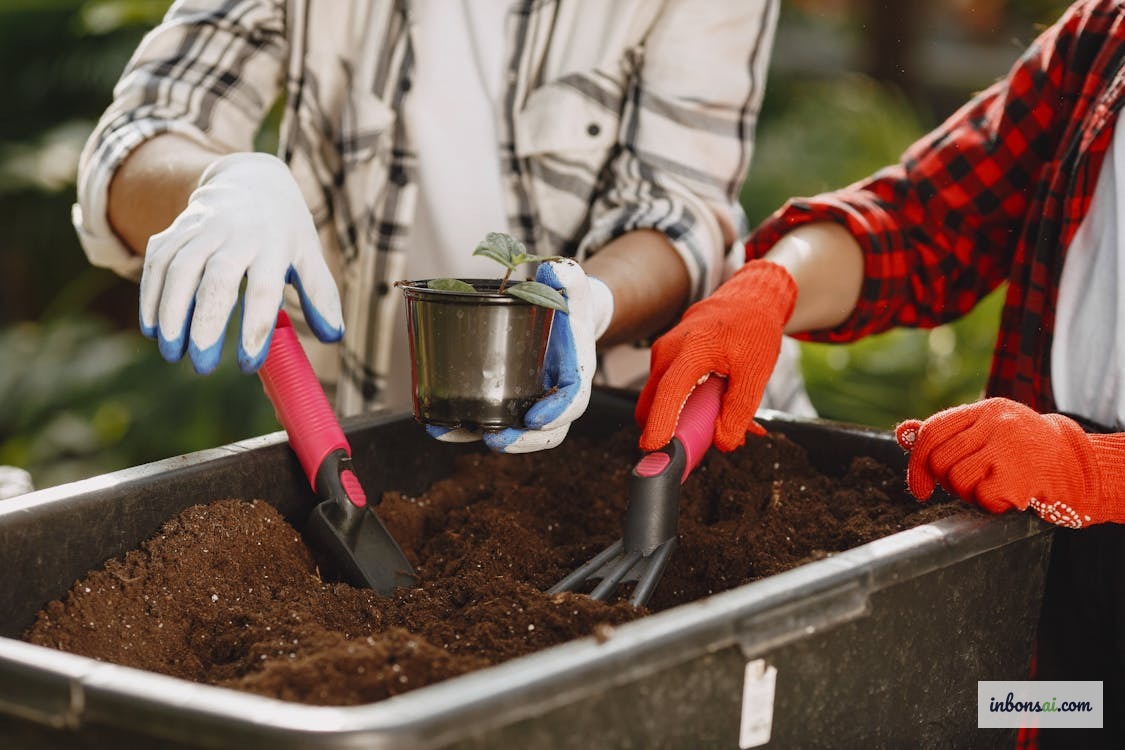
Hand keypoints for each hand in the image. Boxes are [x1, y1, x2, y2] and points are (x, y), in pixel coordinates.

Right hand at [139, 152, 343, 373]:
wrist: (250, 179)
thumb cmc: (284, 229)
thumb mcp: (309, 255)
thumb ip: (321, 294)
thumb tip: (332, 336)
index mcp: (274, 245)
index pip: (264, 290)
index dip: (254, 328)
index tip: (247, 364)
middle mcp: (236, 234)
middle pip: (217, 281)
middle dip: (206, 326)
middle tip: (203, 366)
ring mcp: (201, 229)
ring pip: (180, 270)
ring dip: (171, 314)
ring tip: (172, 352)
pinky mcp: (175, 229)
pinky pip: (156, 262)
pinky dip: (151, 295)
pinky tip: (152, 329)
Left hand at [428, 258, 612, 452]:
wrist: (562, 316)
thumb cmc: (567, 304)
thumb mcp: (572, 287)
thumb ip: (570, 277)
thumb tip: (557, 269)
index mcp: (575, 374)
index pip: (572, 402)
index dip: (556, 413)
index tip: (534, 418)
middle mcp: (554, 396)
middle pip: (545, 432)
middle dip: (521, 441)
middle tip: (494, 439)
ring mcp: (529, 402)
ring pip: (513, 434)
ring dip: (480, 438)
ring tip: (450, 432)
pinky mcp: (506, 400)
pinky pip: (488, 421)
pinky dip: (461, 428)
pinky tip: (435, 424)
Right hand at [635, 259, 796, 452]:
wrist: (747, 300)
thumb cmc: (753, 329)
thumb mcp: (756, 372)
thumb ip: (740, 410)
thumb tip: (723, 442)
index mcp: (691, 350)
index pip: (669, 393)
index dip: (659, 424)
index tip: (654, 449)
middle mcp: (668, 351)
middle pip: (652, 403)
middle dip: (665, 431)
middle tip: (693, 448)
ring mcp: (662, 354)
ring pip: (658, 399)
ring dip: (680, 417)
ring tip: (716, 420)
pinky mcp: (664, 358)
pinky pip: (665, 389)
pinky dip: (683, 404)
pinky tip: (711, 403)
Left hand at [895, 398, 1124, 527]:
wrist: (1080, 467)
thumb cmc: (1025, 451)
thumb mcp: (988, 432)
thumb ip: (946, 434)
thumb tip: (901, 433)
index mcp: (985, 409)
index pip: (931, 431)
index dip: (916, 463)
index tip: (920, 488)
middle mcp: (995, 423)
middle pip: (939, 460)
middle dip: (947, 483)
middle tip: (971, 487)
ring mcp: (1008, 447)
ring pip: (957, 480)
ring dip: (970, 495)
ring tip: (994, 488)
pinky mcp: (1019, 474)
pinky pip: (981, 498)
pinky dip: (991, 505)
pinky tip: (1011, 496)